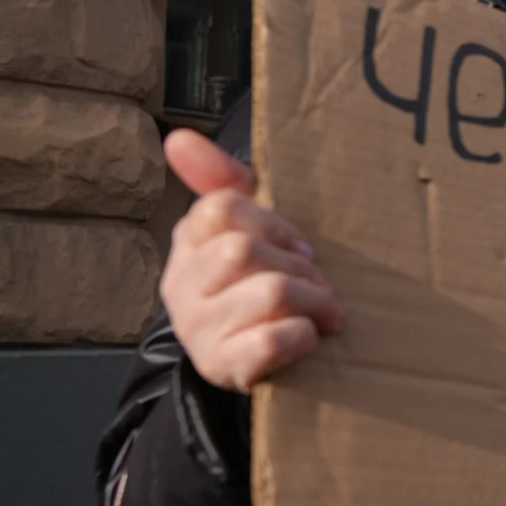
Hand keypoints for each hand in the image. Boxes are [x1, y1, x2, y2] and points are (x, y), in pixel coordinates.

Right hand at [158, 129, 343, 393]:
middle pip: (244, 251)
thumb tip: (178, 138)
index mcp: (188, 244)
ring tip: (327, 312)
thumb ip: (222, 180)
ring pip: (269, 293)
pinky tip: (309, 337)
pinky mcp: (221, 367)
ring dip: (314, 301)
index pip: (221, 209)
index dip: (274, 224)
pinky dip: (302, 337)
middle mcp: (180, 285)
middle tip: (322, 283)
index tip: (301, 245)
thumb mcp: (249, 229)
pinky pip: (270, 342)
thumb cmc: (259, 283)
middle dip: (300, 266)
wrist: (253, 361)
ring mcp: (197, 329)